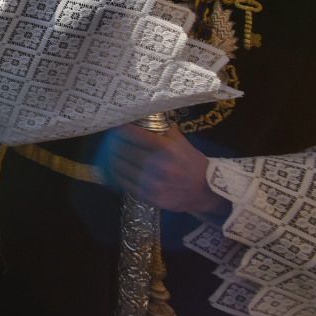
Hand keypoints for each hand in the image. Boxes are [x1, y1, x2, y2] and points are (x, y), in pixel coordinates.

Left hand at [102, 123, 228, 217]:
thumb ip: (160, 130)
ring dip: (112, 158)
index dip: (121, 129)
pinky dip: (116, 174)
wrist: (206, 191)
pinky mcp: (149, 198)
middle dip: (114, 143)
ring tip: (110, 153)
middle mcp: (159, 166)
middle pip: (123, 150)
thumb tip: (138, 118)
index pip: (133, 135)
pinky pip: (125, 183)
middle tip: (110, 140)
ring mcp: (153, 184)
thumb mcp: (180, 142)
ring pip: (120, 167)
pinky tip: (114, 168)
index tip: (115, 126)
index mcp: (167, 149)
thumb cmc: (191, 162)